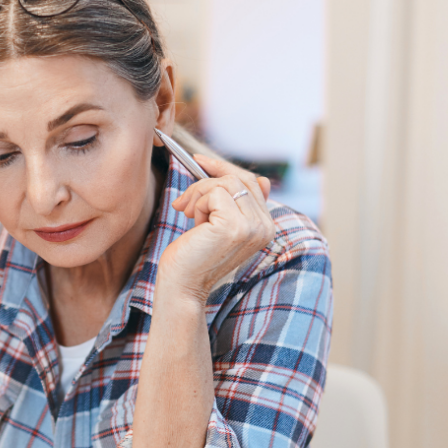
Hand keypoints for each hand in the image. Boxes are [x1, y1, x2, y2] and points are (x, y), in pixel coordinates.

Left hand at [160, 154, 275, 303]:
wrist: (181, 286)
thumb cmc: (193, 256)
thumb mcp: (218, 224)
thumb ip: (234, 202)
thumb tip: (255, 178)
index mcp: (266, 226)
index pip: (252, 182)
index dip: (224, 169)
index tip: (200, 161)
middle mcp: (265, 227)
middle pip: (239, 179)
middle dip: (205, 182)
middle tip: (183, 202)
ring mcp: (253, 227)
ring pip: (225, 183)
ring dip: (198, 195)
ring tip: (187, 215)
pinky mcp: (235, 226)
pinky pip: (214, 193)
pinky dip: (197, 204)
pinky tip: (192, 223)